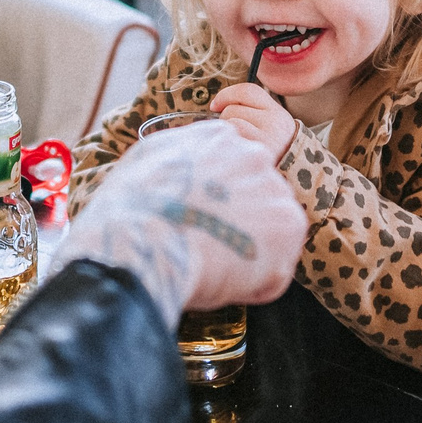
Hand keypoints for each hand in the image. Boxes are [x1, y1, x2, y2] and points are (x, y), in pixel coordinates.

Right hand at [55, 119, 307, 323]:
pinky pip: (276, 267)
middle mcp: (255, 155)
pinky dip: (254, 284)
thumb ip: (178, 159)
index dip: (216, 203)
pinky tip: (222, 280)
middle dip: (238, 225)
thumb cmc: (131, 209)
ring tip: (211, 266)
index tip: (200, 221)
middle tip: (207, 246)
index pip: (232, 171)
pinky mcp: (289, 229)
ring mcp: (276, 191)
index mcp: (220, 138)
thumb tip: (183, 170)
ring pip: (270, 232)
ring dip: (248, 254)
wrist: (143, 242)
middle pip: (256, 198)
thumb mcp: (147, 162)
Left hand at [209, 82, 296, 162]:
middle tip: (233, 134)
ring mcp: (266, 140)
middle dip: (226, 119)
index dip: (226, 95)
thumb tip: (216, 105)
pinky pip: (231, 139)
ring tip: (236, 143)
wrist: (292, 176)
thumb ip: (251, 111)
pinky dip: (227, 143)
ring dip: (226, 132)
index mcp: (277, 113)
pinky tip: (234, 152)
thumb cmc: (272, 150)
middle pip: (232, 108)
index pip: (248, 91)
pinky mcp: (256, 155)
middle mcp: (274, 123)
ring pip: (230, 122)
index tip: (215, 105)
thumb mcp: (270, 126)